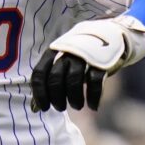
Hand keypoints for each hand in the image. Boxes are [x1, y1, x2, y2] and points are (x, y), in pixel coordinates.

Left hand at [30, 16, 144, 111]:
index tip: (44, 107)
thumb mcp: (61, 62)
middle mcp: (67, 52)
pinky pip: (95, 82)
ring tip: (77, 106)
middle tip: (60, 107)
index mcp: (53, 51)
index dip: (40, 93)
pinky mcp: (101, 61)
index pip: (40, 73)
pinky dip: (93, 97)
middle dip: (56, 97)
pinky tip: (93, 106)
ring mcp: (84, 56)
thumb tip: (34, 108)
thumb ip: (49, 82)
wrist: (109, 36)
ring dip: (74, 98)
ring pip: (73, 80)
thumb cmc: (79, 56)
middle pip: (56, 78)